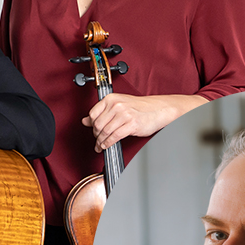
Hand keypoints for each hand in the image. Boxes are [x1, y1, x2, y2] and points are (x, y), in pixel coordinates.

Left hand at [82, 93, 206, 149]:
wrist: (158, 109)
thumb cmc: (140, 107)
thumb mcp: (118, 105)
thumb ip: (102, 112)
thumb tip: (85, 120)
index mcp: (111, 98)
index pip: (93, 114)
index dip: (91, 125)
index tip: (93, 130)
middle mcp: (116, 105)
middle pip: (97, 125)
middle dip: (96, 135)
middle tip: (97, 140)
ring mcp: (124, 114)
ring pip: (105, 132)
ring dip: (101, 142)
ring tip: (100, 146)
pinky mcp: (131, 124)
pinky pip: (114, 137)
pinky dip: (108, 143)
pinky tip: (107, 146)